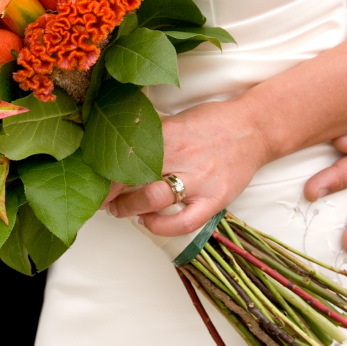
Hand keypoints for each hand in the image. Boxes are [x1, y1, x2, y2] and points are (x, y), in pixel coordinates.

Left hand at [101, 99, 266, 235]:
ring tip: (119, 210)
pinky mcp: (215, 199)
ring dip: (129, 208)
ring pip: (153, 198)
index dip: (103, 170)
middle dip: (109, 191)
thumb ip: (152, 134)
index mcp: (169, 132)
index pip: (126, 154)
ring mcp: (199, 179)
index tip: (91, 178)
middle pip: (132, 176)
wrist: (255, 128)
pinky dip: (160, 227)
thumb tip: (118, 145)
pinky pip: (183, 222)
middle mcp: (182, 155)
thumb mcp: (178, 118)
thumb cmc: (214, 122)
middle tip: (100, 198)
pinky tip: (148, 222)